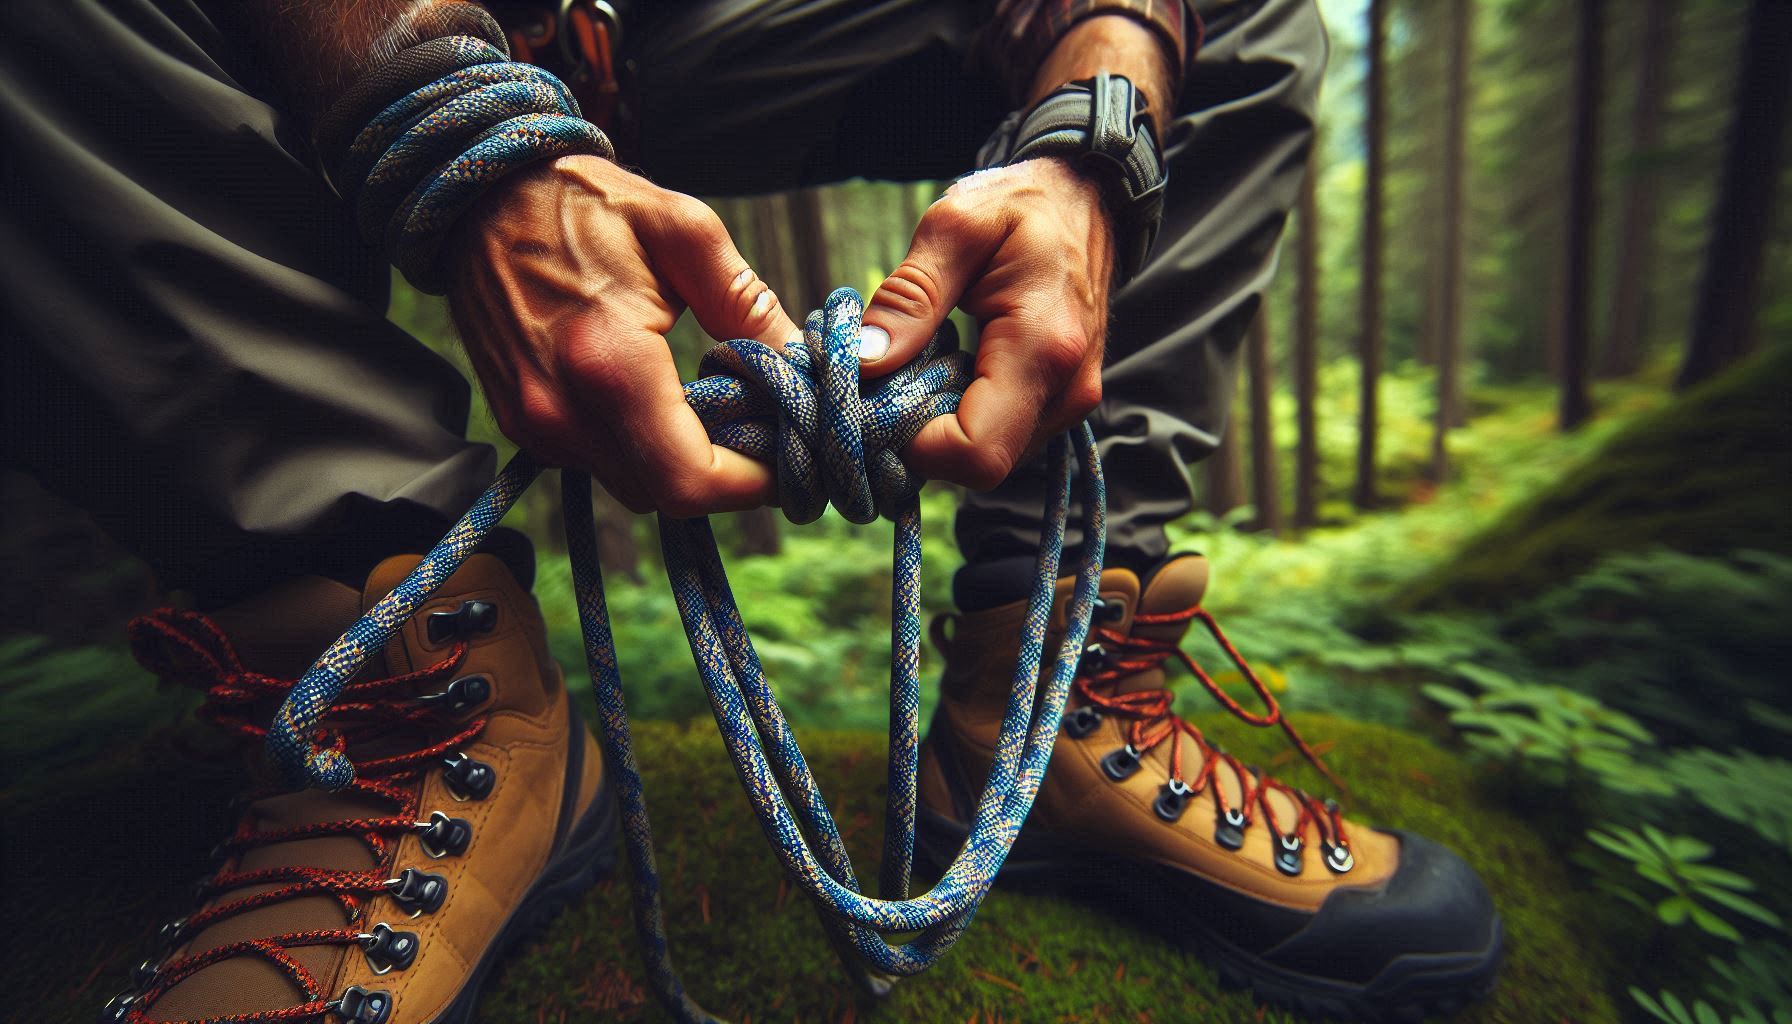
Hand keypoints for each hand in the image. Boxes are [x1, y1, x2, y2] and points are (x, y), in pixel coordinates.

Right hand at [447, 155, 801, 515]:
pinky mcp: (518, 423)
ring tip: (720, 411)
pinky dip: (640, 450)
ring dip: (681, 464)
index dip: (749, 485)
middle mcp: (560, 411)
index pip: (688, 481)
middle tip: (765, 430)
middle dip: (723, 476)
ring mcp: (532, 423)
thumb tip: (803, 360)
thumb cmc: (585, 203)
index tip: (788, 458)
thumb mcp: (684, 231)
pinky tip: (665, 403)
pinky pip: (596, 463)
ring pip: (632, 486)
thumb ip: (748, 303)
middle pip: (665, 495)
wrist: (482, 196)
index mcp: (607, 364)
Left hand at [861, 157, 1112, 488]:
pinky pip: (1001, 435)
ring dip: (938, 428)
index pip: (977, 453)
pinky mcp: (1060, 403)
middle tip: (881, 383)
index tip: (875, 402)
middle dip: (918, 438)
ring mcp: (1068, 403)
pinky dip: (959, 416)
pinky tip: (940, 372)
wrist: (1087, 197)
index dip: (915, 446)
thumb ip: (910, 296)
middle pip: (979, 466)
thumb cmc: (1022, 203)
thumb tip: (864, 363)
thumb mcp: (956, 227)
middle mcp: (1066, 391)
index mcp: (1043, 348)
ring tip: (913, 368)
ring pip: (988, 457)